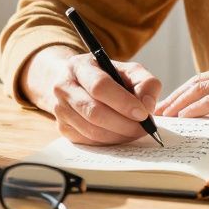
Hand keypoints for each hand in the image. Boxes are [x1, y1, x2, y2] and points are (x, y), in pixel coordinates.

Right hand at [25, 46, 161, 145]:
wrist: (77, 82)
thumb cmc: (107, 76)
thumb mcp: (128, 70)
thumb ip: (145, 83)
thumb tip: (148, 106)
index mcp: (79, 66)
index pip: (100, 86)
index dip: (123, 102)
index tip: (143, 113)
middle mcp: (63, 87)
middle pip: (94, 112)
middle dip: (124, 124)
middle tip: (144, 128)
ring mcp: (60, 109)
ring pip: (91, 130)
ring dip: (119, 135)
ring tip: (136, 131)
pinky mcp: (62, 128)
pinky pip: (88, 141)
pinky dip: (109, 142)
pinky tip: (121, 135)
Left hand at [154, 57, 208, 122]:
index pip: (207, 78)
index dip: (187, 90)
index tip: (173, 102)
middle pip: (198, 81)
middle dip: (176, 96)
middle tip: (160, 110)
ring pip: (200, 89)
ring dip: (179, 103)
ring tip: (165, 115)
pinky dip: (194, 108)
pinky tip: (183, 117)